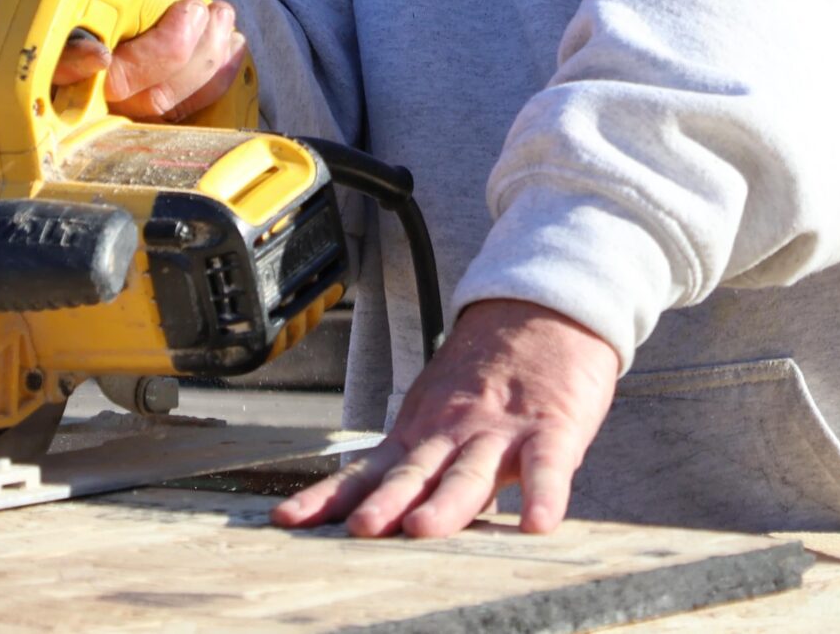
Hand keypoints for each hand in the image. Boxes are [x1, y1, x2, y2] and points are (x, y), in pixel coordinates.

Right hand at [55, 0, 247, 120]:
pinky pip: (183, 111)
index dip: (71, 64)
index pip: (50, 57)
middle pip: (115, 88)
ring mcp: (118, 90)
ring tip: (221, 16)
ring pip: (154, 103)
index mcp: (62, 17)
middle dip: (167, 54)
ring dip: (200, 65)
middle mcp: (83, 64)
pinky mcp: (151, 100)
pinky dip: (214, 82)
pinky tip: (231, 46)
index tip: (101, 53)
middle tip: (200, 10)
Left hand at [273, 299, 618, 538]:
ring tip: (425, 528)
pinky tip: (538, 524)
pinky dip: (544, 495)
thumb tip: (363, 513)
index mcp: (419, 434)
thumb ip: (411, 461)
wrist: (544, 309)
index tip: (287, 521)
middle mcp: (452, 434)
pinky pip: (548, 466)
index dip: (328, 498)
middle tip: (360, 528)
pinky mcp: (552, 429)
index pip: (366, 472)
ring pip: (470, 472)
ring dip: (447, 502)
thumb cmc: (488, 375)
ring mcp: (501, 431)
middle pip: (413, 474)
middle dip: (385, 503)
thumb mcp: (437, 410)